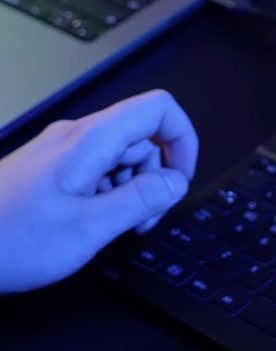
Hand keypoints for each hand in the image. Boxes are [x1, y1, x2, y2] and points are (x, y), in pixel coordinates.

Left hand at [0, 89, 197, 293]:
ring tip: (118, 226)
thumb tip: (177, 182)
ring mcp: (64, 152)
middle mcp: (77, 137)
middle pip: (144, 137)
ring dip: (135, 189)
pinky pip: (100, 170)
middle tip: (146, 218)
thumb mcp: (88, 228)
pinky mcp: (54, 169)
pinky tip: (95, 223)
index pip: (158, 110)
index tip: (182, 179)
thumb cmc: (7, 240)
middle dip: (158, 176)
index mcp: (89, 141)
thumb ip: (141, 200)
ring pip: (123, 156)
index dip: (183, 140)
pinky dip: (111, 194)